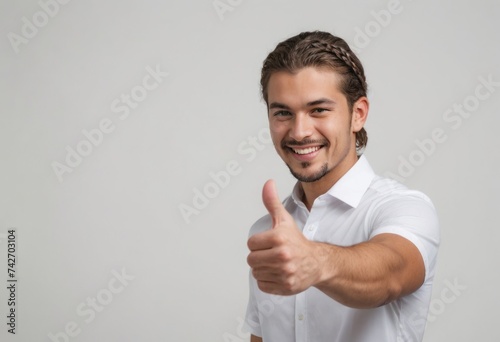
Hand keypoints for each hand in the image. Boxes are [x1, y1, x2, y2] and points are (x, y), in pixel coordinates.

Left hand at [247, 180, 320, 294]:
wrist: (317, 262)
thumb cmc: (298, 241)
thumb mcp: (284, 220)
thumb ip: (272, 202)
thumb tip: (268, 183)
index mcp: (279, 238)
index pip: (251, 244)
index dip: (259, 243)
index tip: (270, 243)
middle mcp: (282, 255)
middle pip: (251, 259)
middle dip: (259, 256)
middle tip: (272, 254)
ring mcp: (285, 272)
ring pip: (256, 273)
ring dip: (263, 269)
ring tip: (276, 264)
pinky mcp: (285, 286)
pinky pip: (263, 285)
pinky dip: (268, 281)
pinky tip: (278, 274)